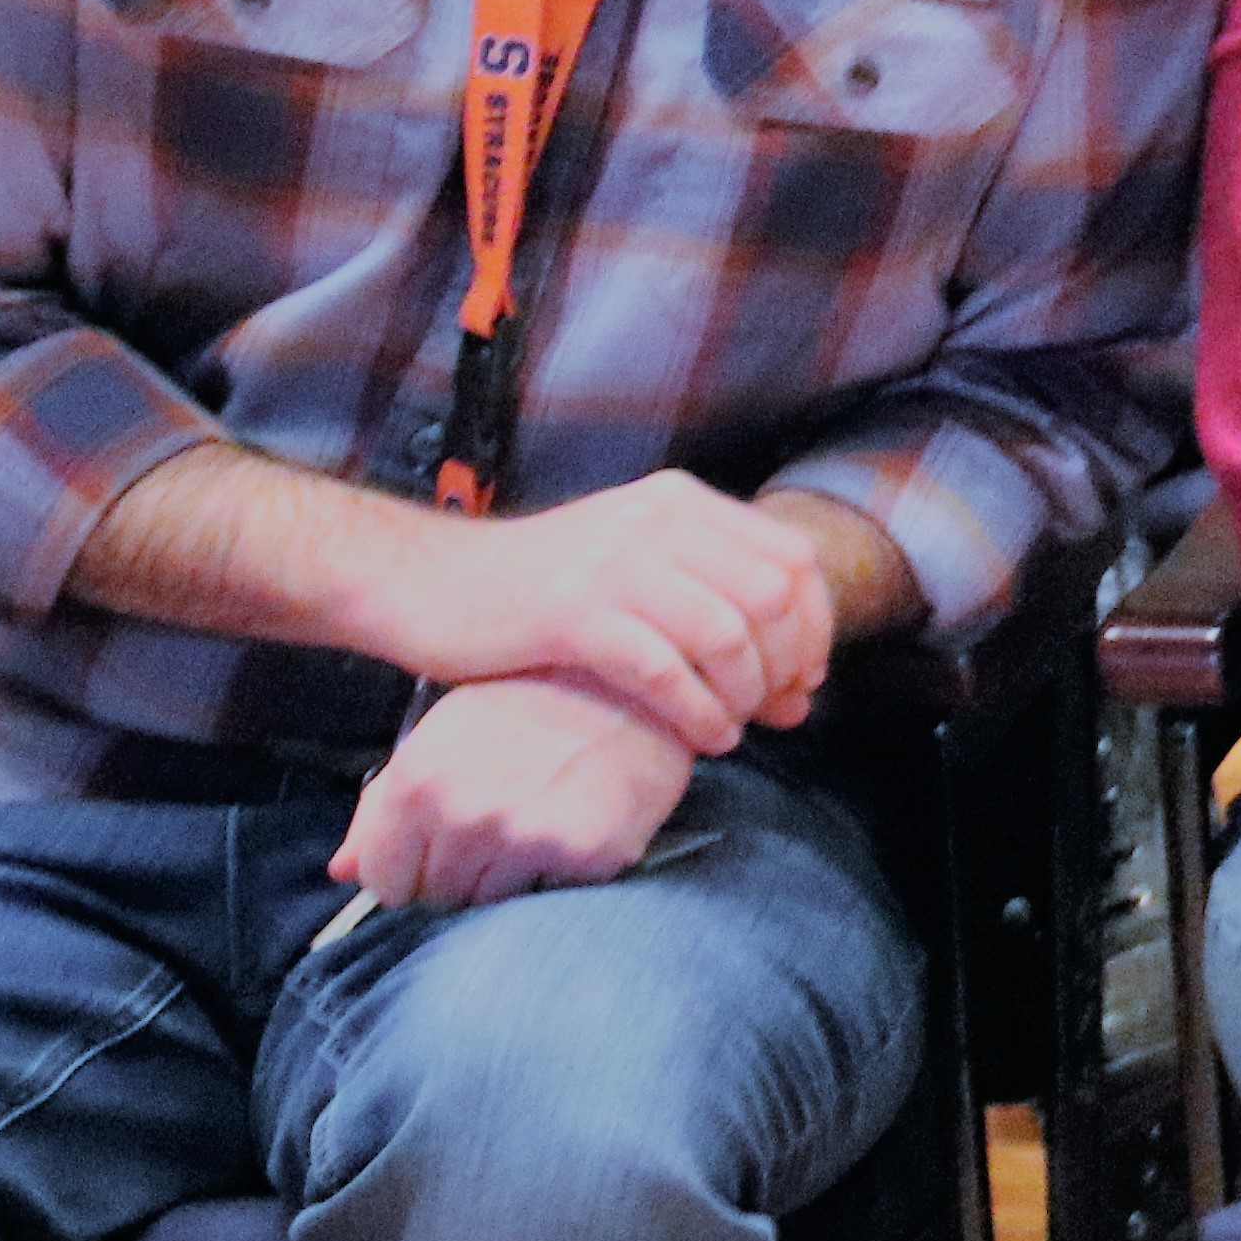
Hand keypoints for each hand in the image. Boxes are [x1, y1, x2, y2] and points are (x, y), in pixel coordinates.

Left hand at [336, 674, 701, 907]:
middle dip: (458, 874)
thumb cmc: (532, 702)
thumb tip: (342, 870)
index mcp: (417, 782)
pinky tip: (574, 826)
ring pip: (489, 904)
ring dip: (507, 879)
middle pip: (436, 896)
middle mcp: (463, 814)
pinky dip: (557, 876)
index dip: (408, 869)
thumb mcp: (444, 734)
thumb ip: (384, 804)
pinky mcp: (582, 856)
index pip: (382, 879)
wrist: (633, 683)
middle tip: (500, 827)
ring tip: (537, 824)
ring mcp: (524, 838)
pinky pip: (548, 898)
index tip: (437, 850)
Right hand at [379, 471, 838, 752]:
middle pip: (771, 598)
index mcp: (680, 502)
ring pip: (725, 636)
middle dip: (787, 665)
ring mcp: (613, 564)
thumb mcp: (631, 561)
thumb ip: (709, 595)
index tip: (806, 676)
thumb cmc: (535, 589)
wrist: (426, 583)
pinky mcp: (572, 613)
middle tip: (776, 711)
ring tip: (733, 727)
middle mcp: (655, 521)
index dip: (814, 625)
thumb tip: (796, 674)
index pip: (793, 558)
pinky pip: (666, 672)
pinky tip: (704, 738)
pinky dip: (699, 714)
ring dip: (744, 695)